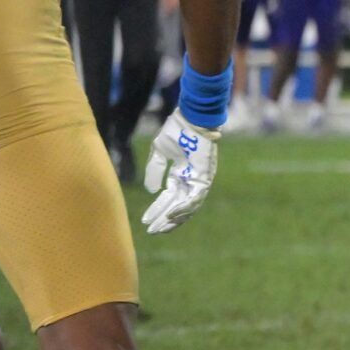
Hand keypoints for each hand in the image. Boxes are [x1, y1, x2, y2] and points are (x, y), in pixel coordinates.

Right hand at [142, 112, 219, 233]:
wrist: (192, 117)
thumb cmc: (177, 130)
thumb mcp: (159, 151)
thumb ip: (155, 170)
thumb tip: (151, 191)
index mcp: (181, 172)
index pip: (170, 196)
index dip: (157, 209)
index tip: (145, 221)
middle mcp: (191, 178)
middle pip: (179, 205)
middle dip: (165, 219)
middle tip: (152, 231)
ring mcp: (199, 178)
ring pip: (188, 206)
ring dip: (174, 218)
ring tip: (160, 227)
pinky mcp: (205, 176)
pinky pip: (195, 198)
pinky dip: (184, 208)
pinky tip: (171, 215)